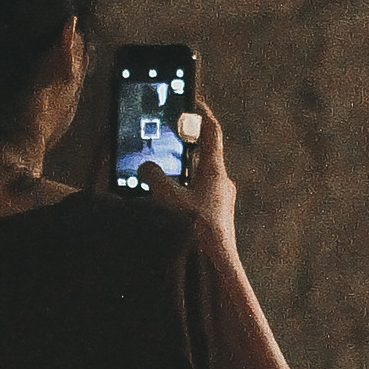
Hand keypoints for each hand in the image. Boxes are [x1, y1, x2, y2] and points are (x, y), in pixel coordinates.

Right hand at [140, 95, 236, 252]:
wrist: (213, 267)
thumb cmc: (195, 229)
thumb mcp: (167, 196)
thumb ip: (153, 175)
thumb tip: (146, 167)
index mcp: (216, 171)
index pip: (211, 132)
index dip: (201, 114)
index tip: (193, 101)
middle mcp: (222, 185)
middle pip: (202, 156)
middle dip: (184, 148)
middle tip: (168, 138)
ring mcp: (220, 203)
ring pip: (197, 180)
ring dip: (179, 174)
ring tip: (157, 173)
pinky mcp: (214, 220)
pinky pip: (195, 199)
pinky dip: (180, 194)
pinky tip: (164, 203)